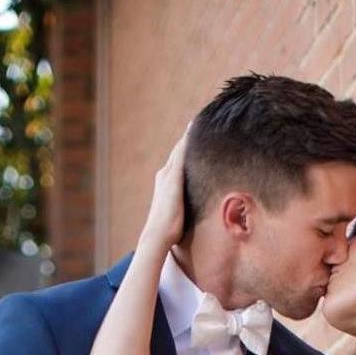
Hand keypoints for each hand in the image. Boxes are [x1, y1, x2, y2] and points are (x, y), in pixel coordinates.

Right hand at [138, 129, 188, 251]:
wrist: (157, 235)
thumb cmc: (168, 232)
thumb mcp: (178, 217)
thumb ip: (183, 210)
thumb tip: (189, 217)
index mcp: (166, 184)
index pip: (177, 162)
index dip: (185, 150)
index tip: (194, 137)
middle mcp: (165, 175)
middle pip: (178, 151)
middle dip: (187, 138)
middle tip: (197, 121)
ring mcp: (168, 175)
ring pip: (179, 149)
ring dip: (187, 135)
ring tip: (198, 120)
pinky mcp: (173, 177)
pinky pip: (182, 152)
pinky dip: (187, 139)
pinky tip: (195, 128)